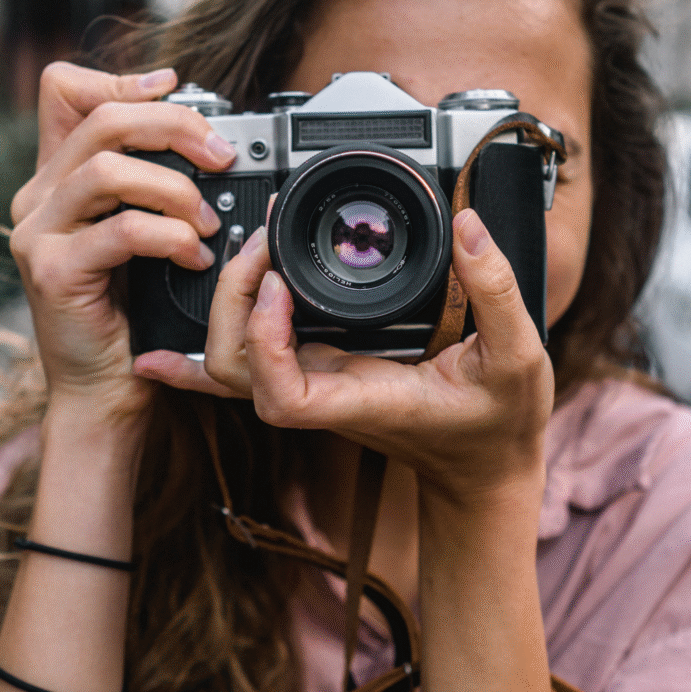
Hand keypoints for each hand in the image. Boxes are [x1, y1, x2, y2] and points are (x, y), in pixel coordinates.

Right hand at [9, 61, 236, 424]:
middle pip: (102, 120)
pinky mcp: (54, 271)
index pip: (65, 91)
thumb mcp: (144, 234)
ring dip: (176, 189)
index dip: (121, 78)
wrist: (105, 385)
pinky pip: (122, 230)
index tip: (175, 87)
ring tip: (208, 221)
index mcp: (58, 177)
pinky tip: (195, 256)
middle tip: (222, 155)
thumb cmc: (133, 309)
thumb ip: (155, 185)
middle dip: (174, 126)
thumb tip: (208, 140)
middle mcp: (38, 197)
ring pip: (108, 169)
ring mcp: (38, 233)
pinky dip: (171, 237)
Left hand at [137, 209, 553, 505]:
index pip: (283, 394)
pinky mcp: (321, 371)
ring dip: (225, 305)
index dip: (264, 340)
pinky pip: (252, 359)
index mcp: (366, 398)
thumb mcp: (520, 357)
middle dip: (232, 303)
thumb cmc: (498, 424)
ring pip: (232, 364)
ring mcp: (318, 385)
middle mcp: (328, 394)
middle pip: (236, 369)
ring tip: (253, 247)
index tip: (280, 285)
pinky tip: (170, 336)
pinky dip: (218, 337)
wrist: (484, 465)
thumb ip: (498, 291)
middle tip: (266, 241)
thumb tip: (468, 226)